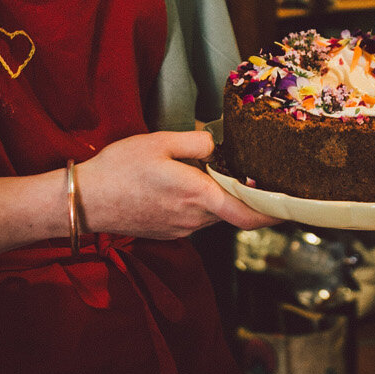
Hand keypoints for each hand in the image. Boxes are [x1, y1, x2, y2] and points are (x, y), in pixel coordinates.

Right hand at [78, 130, 277, 238]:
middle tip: (254, 176)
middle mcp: (194, 219)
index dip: (273, 213)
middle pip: (233, 212)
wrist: (84, 201)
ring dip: (219, 199)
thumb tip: (216, 145)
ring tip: (214, 175)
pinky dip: (200, 204)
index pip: (248, 215)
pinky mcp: (167, 232)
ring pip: (213, 215)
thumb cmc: (119, 169)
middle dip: (245, 197)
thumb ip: (195, 142)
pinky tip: (185, 186)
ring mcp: (180, 229)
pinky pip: (194, 218)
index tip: (290, 206)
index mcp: (198, 195)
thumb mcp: (159, 142)